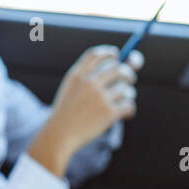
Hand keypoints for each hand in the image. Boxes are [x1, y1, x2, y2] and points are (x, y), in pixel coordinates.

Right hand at [28, 45, 142, 175]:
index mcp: (77, 75)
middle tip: (129, 78)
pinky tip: (125, 115)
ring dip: (128, 95)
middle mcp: (89, 83)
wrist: (59, 135)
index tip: (117, 55)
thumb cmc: (68, 113)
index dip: (109, 53)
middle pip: (119, 68)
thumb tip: (122, 64)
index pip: (97, 55)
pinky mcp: (108, 112)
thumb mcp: (71, 90)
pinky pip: (129, 105)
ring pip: (126, 89)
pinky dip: (129, 110)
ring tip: (121, 103)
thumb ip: (90, 77)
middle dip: (128, 73)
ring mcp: (99, 97)